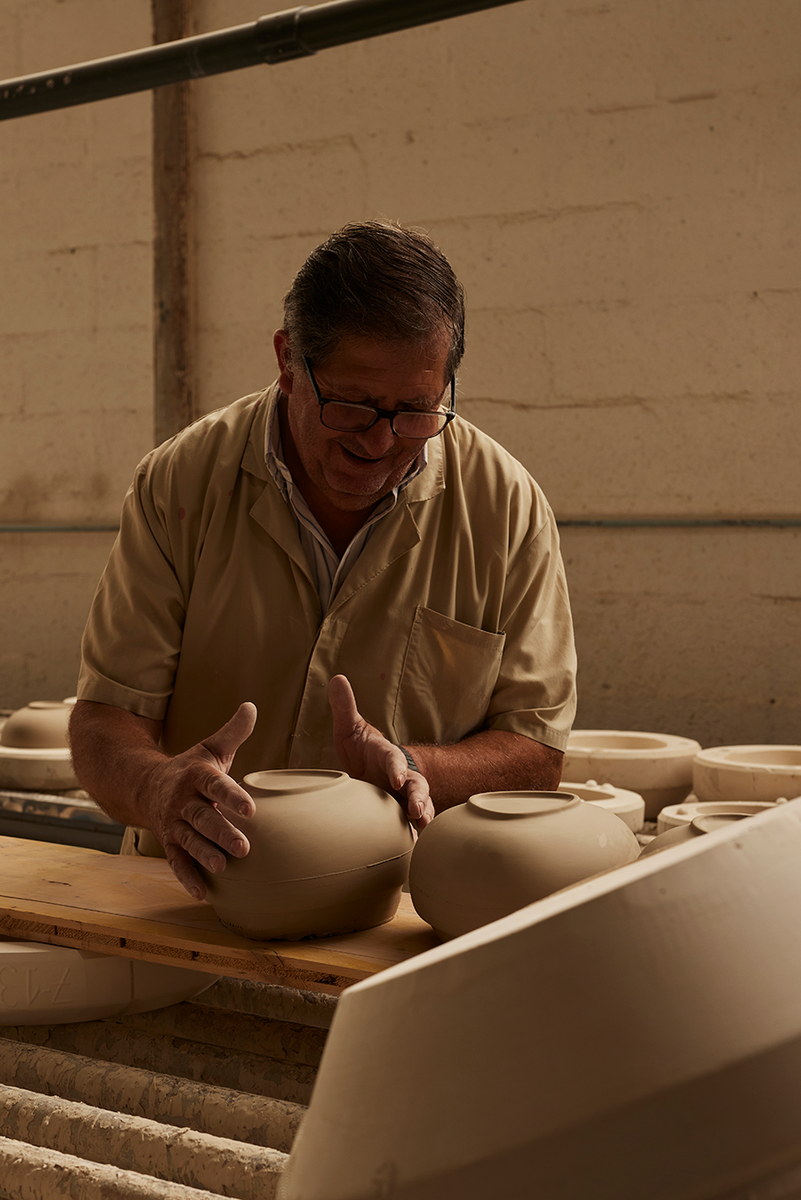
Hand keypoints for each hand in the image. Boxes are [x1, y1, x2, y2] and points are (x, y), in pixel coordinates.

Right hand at [142, 703, 257, 899]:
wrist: (146, 786)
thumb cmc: (191, 769)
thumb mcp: (210, 748)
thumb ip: (232, 732)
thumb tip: (252, 706)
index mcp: (196, 776)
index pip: (216, 786)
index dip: (232, 797)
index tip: (251, 809)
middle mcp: (183, 801)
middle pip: (203, 818)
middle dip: (222, 832)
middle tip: (243, 847)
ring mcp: (174, 823)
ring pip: (189, 841)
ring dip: (205, 855)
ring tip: (224, 867)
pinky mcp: (168, 842)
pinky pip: (176, 862)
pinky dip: (187, 877)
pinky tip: (202, 893)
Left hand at [328, 675, 433, 830]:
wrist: (374, 774)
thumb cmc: (363, 752)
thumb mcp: (351, 730)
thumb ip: (345, 708)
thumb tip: (336, 678)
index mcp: (388, 757)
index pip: (395, 760)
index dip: (398, 768)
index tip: (397, 779)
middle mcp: (402, 779)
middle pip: (418, 788)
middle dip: (420, 798)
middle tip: (418, 811)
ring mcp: (404, 799)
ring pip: (422, 809)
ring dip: (423, 819)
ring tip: (421, 831)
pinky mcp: (401, 818)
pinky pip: (411, 829)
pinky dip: (414, 839)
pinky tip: (413, 851)